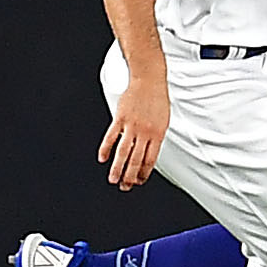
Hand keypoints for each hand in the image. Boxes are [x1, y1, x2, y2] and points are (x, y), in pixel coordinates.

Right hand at [98, 73, 168, 188]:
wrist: (149, 80)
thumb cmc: (157, 99)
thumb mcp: (163, 120)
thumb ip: (155, 137)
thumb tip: (149, 154)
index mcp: (158, 133)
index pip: (151, 160)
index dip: (144, 173)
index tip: (139, 181)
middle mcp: (145, 131)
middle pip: (136, 159)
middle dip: (130, 176)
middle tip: (125, 186)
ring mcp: (132, 125)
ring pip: (123, 152)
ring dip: (117, 168)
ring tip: (113, 179)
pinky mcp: (120, 118)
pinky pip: (111, 136)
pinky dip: (106, 148)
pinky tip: (103, 158)